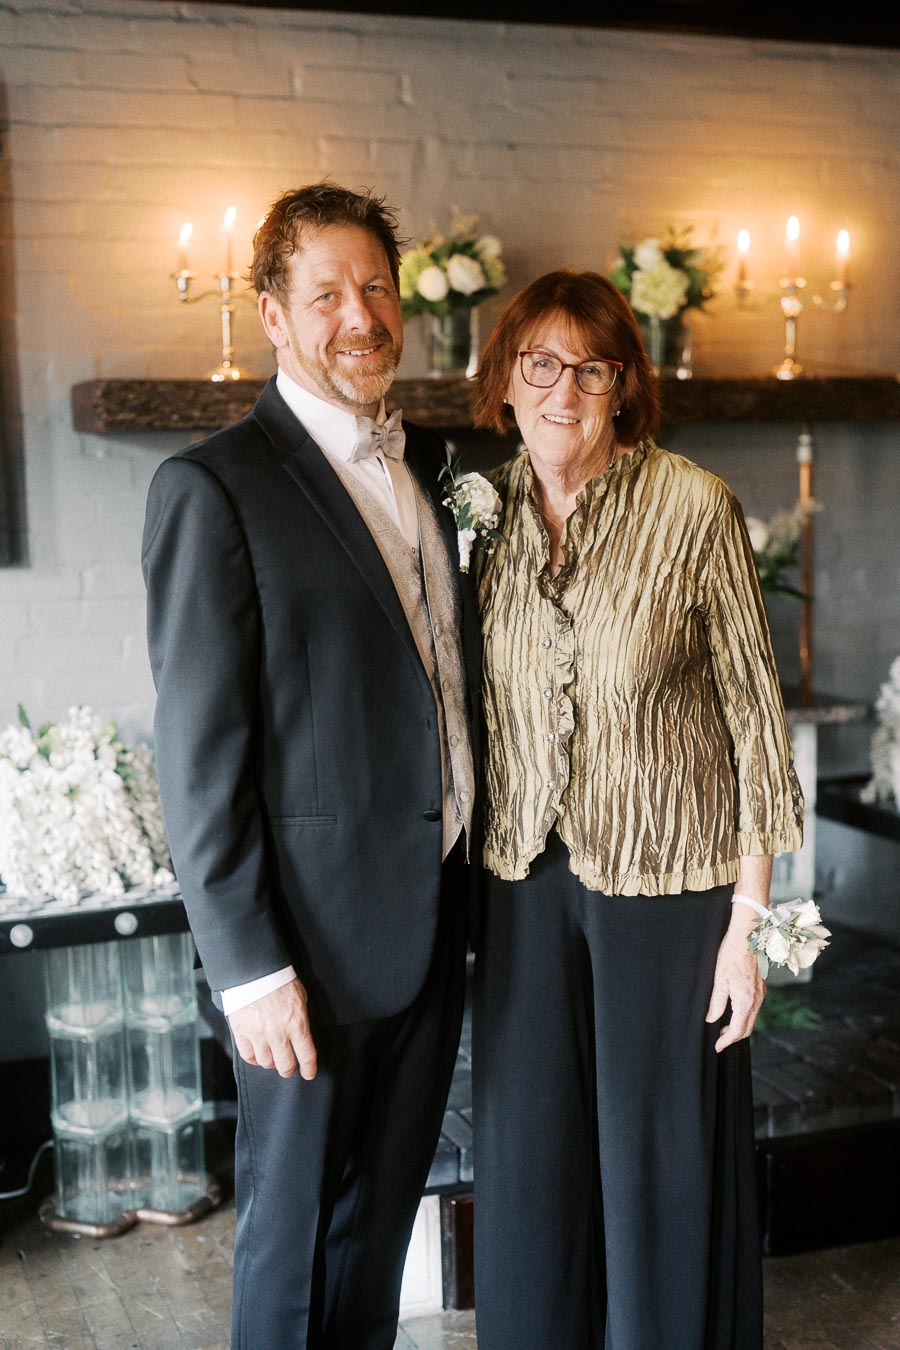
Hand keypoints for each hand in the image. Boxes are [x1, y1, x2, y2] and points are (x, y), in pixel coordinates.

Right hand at [227, 978, 317, 1079]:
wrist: (255, 971)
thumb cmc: (280, 981)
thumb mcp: (300, 999)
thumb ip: (301, 1020)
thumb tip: (302, 1036)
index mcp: (297, 1024)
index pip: (306, 1056)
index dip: (309, 1069)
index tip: (309, 1073)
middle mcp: (278, 1034)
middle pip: (285, 1066)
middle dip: (289, 1069)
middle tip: (288, 1067)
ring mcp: (258, 1035)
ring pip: (266, 1063)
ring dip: (271, 1062)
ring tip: (272, 1055)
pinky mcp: (242, 1033)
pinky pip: (248, 1056)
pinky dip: (254, 1058)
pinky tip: (258, 1052)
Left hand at [705, 905, 765, 1052]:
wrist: (748, 938)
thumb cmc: (731, 955)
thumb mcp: (719, 979)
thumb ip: (716, 1002)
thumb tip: (711, 1020)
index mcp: (745, 1001)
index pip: (738, 1030)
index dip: (727, 1041)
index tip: (718, 1046)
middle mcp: (756, 1001)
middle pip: (747, 1028)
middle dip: (734, 1037)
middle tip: (720, 1039)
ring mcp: (760, 995)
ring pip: (752, 1019)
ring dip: (739, 1027)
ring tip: (724, 1027)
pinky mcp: (761, 989)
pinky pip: (754, 1009)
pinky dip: (744, 1016)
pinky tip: (734, 1011)